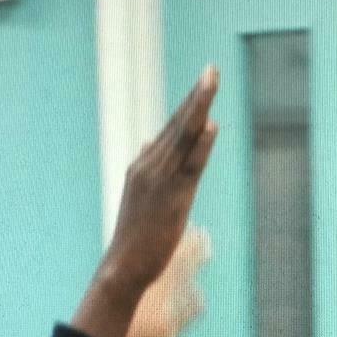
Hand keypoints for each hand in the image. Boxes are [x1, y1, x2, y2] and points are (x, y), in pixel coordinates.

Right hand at [73, 67, 218, 336]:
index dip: (189, 105)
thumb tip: (148, 144)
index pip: (171, 129)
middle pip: (177, 125)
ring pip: (183, 138)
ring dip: (198, 109)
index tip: (203, 82)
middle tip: (211, 69)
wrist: (124, 266)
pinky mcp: (173, 198)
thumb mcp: (142, 197)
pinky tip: (212, 125)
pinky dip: (201, 145)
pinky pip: (190, 166)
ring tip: (211, 83)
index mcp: (143, 165)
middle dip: (196, 96)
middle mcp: (149, 166)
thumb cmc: (136, 237)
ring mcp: (160, 180)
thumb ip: (150, 171)